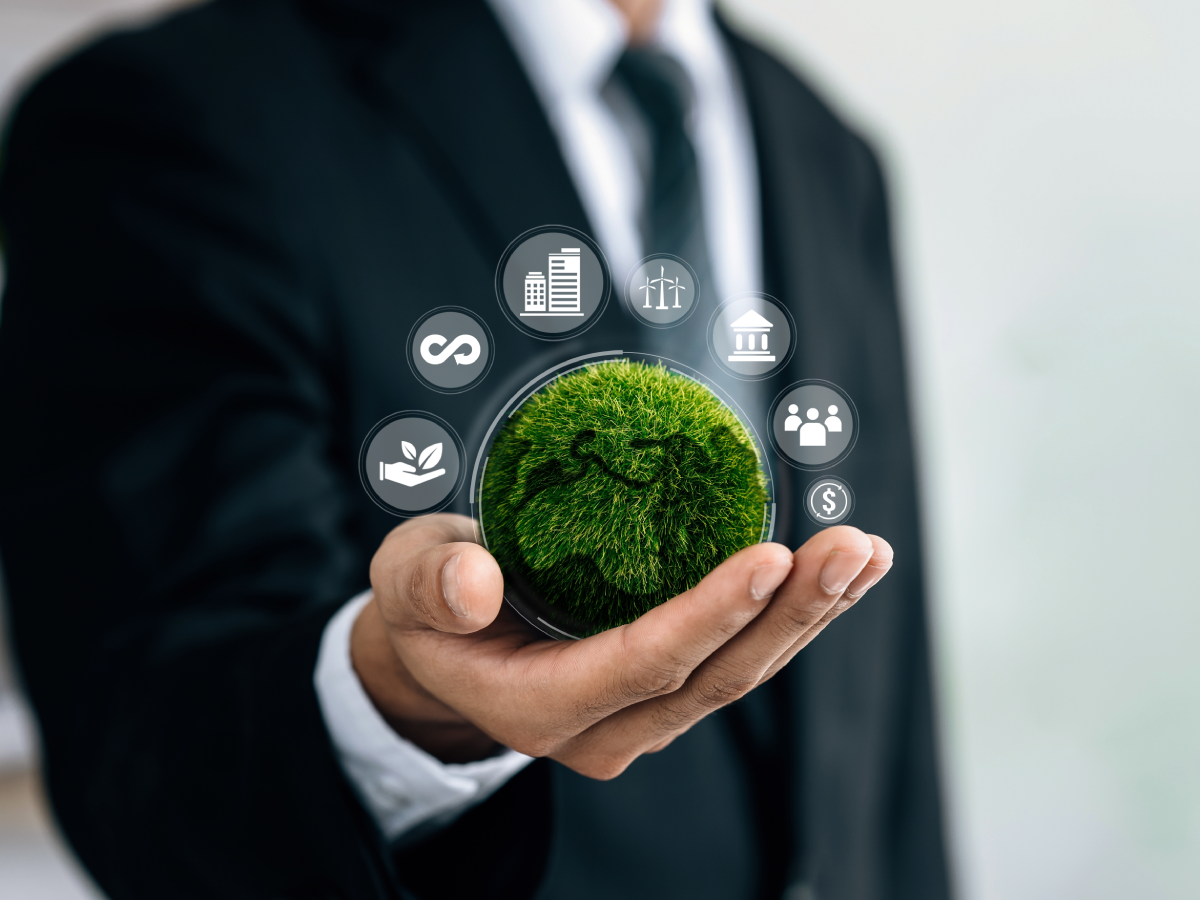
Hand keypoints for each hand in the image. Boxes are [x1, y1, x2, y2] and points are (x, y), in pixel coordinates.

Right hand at [352, 514, 891, 774]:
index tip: (770, 558)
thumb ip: (426, 583)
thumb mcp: (403, 584)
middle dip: (790, 615)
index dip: (708, 617)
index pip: (641, 666)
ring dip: (808, 617)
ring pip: (739, 676)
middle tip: (851, 548)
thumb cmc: (424, 609)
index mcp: (539, 706)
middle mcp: (603, 728)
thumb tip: (471, 582)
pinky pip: (737, 661)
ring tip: (864, 554)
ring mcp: (641, 717)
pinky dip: (790, 618)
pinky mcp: (665, 692)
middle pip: (715, 679)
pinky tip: (835, 574)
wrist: (441, 655)